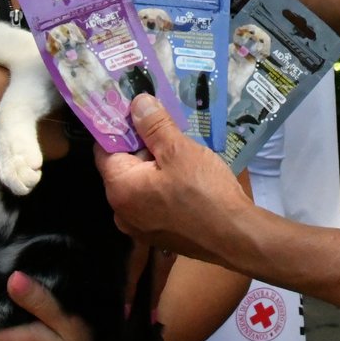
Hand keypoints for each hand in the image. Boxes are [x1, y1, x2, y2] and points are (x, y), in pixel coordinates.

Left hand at [96, 93, 251, 262]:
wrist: (235, 237)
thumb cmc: (204, 192)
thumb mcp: (179, 150)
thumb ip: (153, 125)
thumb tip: (136, 103)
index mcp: (119, 189)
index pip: (104, 149)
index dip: (120, 127)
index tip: (137, 110)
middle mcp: (121, 212)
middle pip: (123, 167)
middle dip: (142, 146)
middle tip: (166, 127)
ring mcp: (140, 227)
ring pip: (140, 184)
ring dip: (156, 166)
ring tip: (181, 149)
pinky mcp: (159, 235)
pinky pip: (153, 201)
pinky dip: (163, 186)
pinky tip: (188, 177)